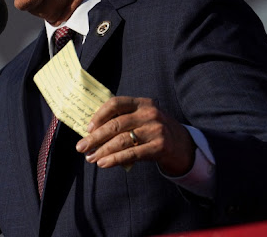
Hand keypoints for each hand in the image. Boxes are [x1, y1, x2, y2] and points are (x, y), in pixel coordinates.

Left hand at [75, 96, 194, 175]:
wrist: (185, 147)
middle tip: (81, 147)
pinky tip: (104, 163)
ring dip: (102, 150)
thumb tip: (92, 132)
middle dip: (95, 137)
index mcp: (143, 103)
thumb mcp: (143, 119)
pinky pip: (131, 154)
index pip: (116, 103)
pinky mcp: (159, 147)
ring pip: (122, 140)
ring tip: (90, 158)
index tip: (87, 128)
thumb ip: (124, 120)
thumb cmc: (156, 132)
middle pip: (116, 124)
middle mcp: (150, 113)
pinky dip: (114, 159)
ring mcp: (156, 130)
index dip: (99, 115)